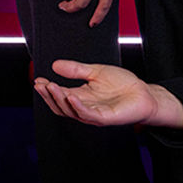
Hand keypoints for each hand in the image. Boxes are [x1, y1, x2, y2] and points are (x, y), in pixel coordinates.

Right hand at [33, 59, 182, 129]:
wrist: (144, 93)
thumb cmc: (122, 84)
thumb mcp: (96, 72)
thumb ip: (77, 69)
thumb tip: (55, 65)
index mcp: (82, 97)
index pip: (60, 95)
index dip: (48, 89)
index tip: (38, 80)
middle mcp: (85, 107)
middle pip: (61, 105)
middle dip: (49, 95)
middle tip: (41, 84)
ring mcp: (94, 114)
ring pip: (71, 111)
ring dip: (59, 99)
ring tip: (52, 87)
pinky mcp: (105, 118)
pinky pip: (88, 114)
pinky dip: (77, 106)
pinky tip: (71, 96)